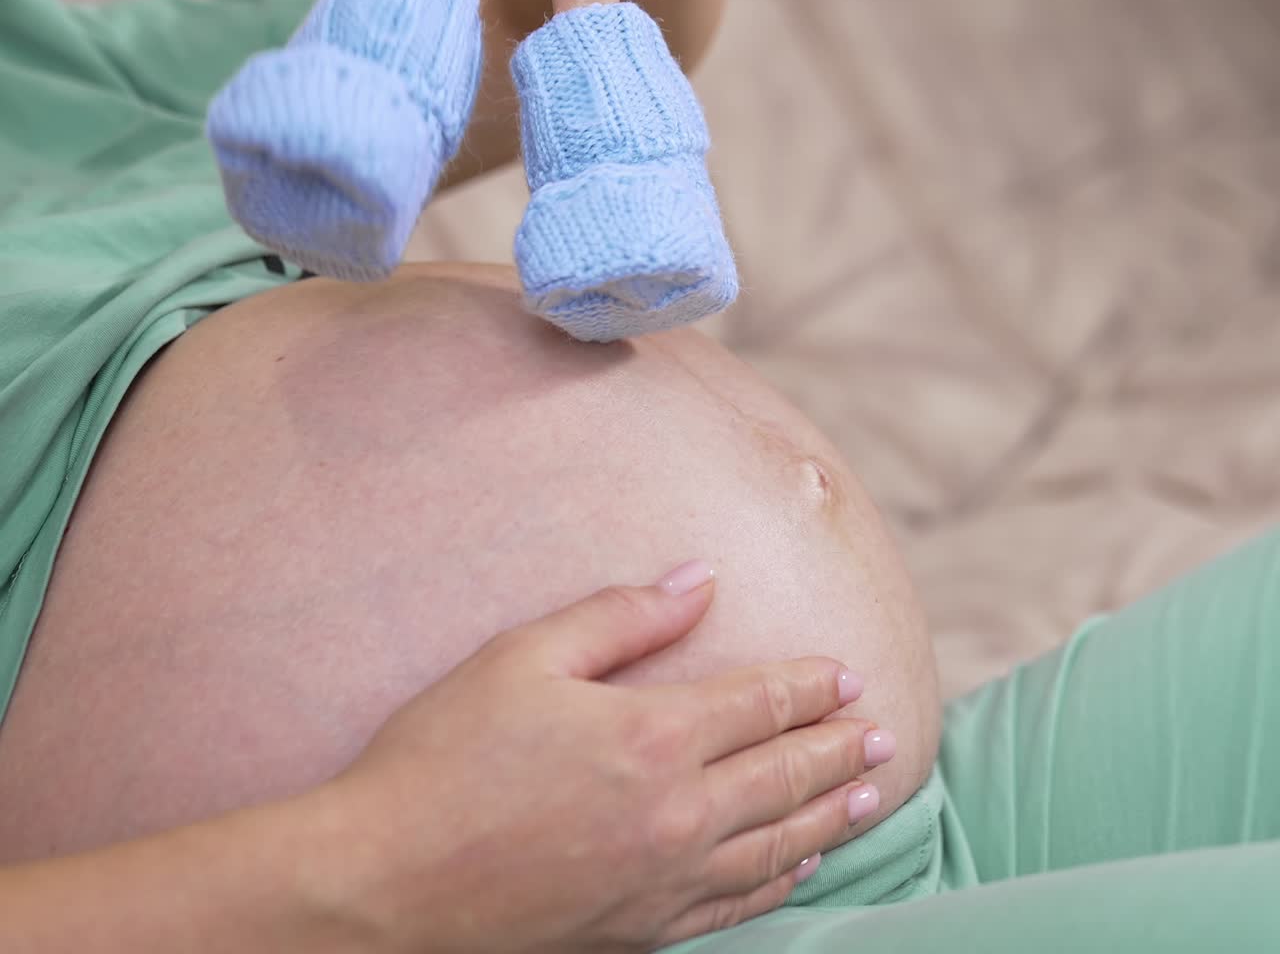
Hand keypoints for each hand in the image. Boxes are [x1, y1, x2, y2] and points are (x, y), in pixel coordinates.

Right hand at [313, 564, 880, 952]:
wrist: (386, 882)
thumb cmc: (444, 754)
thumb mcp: (526, 655)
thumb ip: (622, 614)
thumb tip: (700, 580)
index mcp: (652, 736)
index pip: (759, 704)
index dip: (809, 686)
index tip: (846, 674)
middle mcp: (677, 813)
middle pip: (783, 773)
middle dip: (837, 747)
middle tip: (881, 731)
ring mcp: (663, 879)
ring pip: (777, 843)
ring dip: (830, 814)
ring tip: (871, 794)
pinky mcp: (639, 926)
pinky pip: (737, 905)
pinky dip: (782, 880)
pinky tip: (800, 866)